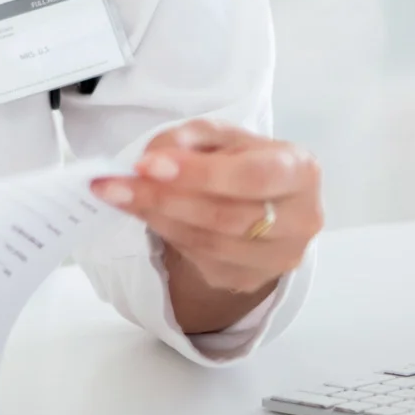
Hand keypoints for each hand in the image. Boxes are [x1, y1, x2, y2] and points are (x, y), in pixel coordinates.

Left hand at [90, 119, 322, 331]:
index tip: (147, 165)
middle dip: (163, 199)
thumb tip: (151, 161)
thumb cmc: (240, 161)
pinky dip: (167, 234)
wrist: (258, 201)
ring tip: (116, 195)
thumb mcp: (219, 136)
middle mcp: (301, 219)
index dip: (200, 173)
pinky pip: (201, 260)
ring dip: (156, 218)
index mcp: (300, 170)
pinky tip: (145, 214)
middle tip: (113, 184)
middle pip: (227, 216)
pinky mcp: (252, 278)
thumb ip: (188, 139)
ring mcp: (279, 256)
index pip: (253, 176)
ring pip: (210, 243)